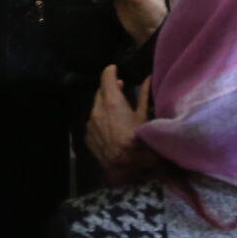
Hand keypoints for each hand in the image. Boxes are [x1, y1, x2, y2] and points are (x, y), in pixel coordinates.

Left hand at [85, 65, 151, 180]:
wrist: (126, 168)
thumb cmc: (139, 141)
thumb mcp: (144, 117)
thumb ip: (144, 95)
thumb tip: (149, 78)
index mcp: (112, 102)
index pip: (106, 77)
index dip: (110, 71)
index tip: (114, 69)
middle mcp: (97, 109)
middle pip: (100, 92)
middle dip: (109, 89)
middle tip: (120, 90)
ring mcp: (90, 123)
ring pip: (96, 107)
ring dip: (104, 106)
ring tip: (116, 112)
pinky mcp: (87, 136)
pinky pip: (93, 122)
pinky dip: (100, 120)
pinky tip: (110, 128)